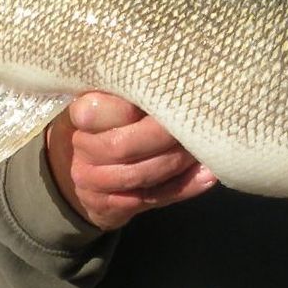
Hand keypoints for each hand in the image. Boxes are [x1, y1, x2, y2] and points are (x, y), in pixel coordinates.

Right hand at [44, 92, 216, 229]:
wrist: (91, 168)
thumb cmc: (117, 121)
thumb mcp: (118, 97)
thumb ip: (137, 92)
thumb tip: (177, 82)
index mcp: (82, 112)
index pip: (97, 111)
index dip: (128, 109)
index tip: (164, 99)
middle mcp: (81, 147)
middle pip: (122, 146)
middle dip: (163, 138)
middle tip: (195, 126)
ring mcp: (90, 180)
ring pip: (138, 176)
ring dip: (176, 163)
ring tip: (204, 149)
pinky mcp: (107, 206)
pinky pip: (150, 199)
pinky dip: (183, 187)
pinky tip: (206, 176)